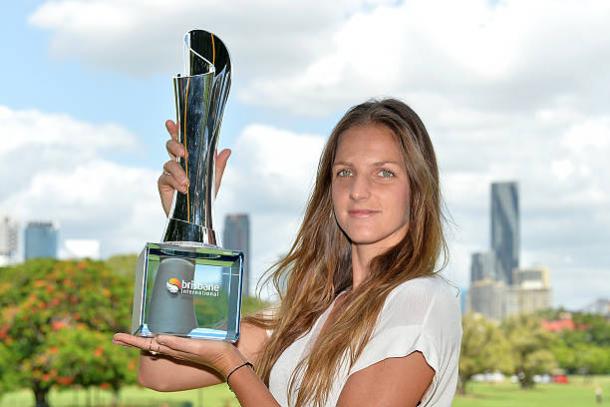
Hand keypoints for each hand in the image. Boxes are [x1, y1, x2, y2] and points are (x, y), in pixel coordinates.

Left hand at [112, 333, 245, 377]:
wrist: (229, 360)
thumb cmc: (214, 352)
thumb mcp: (195, 346)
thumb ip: (177, 343)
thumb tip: (158, 338)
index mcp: (173, 350)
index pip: (147, 344)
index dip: (131, 340)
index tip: (116, 337)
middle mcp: (173, 350)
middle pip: (148, 345)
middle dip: (133, 341)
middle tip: (118, 338)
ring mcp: (179, 349)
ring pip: (156, 344)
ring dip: (143, 340)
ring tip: (132, 337)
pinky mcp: (187, 347)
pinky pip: (167, 342)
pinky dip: (158, 339)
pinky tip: (158, 336)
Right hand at [158, 120, 231, 215]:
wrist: (196, 217)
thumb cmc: (204, 198)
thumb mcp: (214, 180)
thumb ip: (218, 165)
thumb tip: (227, 150)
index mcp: (189, 159)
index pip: (181, 141)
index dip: (175, 131)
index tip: (172, 122)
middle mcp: (177, 163)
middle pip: (171, 146)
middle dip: (175, 145)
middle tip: (184, 153)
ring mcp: (169, 173)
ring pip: (169, 163)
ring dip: (179, 172)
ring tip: (187, 183)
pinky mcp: (163, 183)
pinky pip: (166, 177)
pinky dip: (175, 182)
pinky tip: (183, 189)